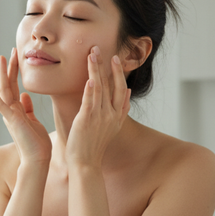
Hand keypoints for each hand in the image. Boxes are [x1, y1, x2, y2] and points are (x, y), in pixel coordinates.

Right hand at [0, 48, 51, 165]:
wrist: (38, 159)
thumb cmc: (37, 144)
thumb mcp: (33, 121)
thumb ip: (27, 108)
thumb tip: (25, 95)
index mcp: (17, 110)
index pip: (15, 87)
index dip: (15, 72)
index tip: (16, 57)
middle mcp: (11, 110)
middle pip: (8, 84)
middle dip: (9, 67)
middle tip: (11, 51)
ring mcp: (9, 115)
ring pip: (4, 90)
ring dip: (3, 73)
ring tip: (2, 57)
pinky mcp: (11, 120)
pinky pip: (0, 104)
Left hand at [66, 46, 130, 167]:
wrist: (86, 164)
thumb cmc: (93, 147)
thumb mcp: (111, 128)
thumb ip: (120, 110)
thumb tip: (129, 93)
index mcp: (117, 117)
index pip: (122, 91)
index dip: (119, 74)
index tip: (116, 59)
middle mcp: (111, 115)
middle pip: (114, 86)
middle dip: (110, 67)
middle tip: (106, 51)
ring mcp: (100, 117)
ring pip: (100, 88)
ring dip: (97, 69)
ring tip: (93, 54)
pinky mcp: (87, 120)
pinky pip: (90, 100)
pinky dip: (90, 88)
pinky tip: (89, 77)